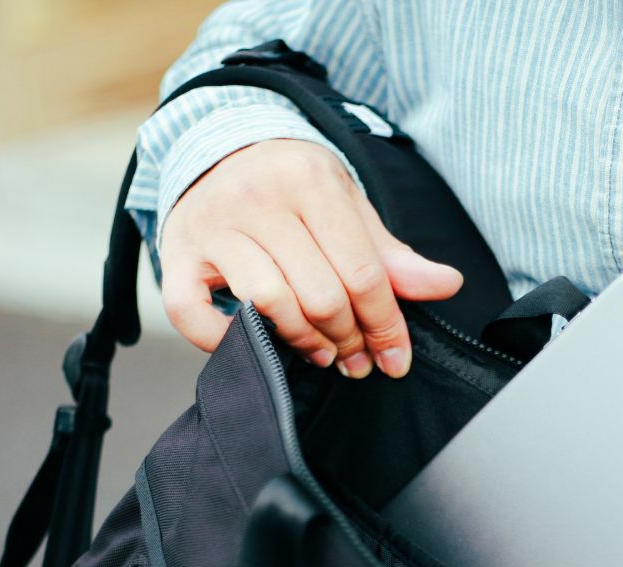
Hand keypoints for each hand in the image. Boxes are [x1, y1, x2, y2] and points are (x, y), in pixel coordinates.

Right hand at [159, 138, 463, 377]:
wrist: (216, 150)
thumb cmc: (291, 190)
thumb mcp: (347, 207)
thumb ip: (391, 255)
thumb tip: (446, 285)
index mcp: (309, 180)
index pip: (362, 273)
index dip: (385, 326)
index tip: (394, 360)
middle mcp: (257, 198)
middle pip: (320, 295)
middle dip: (349, 339)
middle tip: (356, 359)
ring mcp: (211, 227)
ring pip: (269, 305)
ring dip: (303, 342)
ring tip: (321, 352)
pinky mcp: (176, 256)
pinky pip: (192, 315)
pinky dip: (222, 339)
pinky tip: (252, 341)